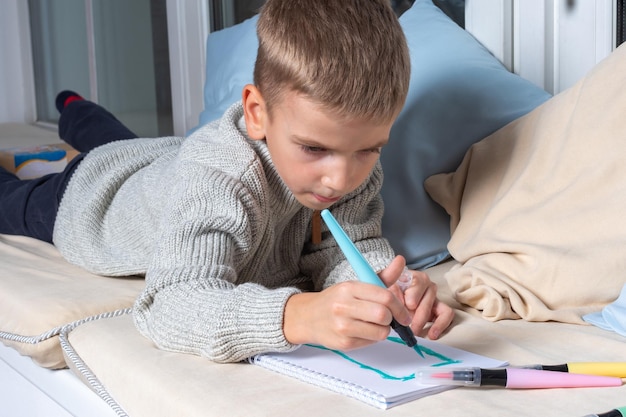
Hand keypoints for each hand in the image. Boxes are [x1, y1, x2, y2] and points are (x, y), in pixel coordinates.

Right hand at [283, 279, 410, 350]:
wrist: (309, 317)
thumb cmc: (336, 300)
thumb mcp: (357, 284)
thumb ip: (382, 277)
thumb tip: (401, 260)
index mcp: (349, 288)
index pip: (384, 296)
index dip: (399, 306)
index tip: (403, 312)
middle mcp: (344, 306)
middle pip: (383, 315)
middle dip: (391, 318)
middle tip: (388, 318)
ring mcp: (343, 326)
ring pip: (380, 332)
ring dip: (383, 329)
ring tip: (374, 324)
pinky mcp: (344, 343)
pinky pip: (371, 342)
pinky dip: (372, 337)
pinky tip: (363, 331)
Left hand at [379, 256, 454, 339]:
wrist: (385, 303)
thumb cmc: (384, 292)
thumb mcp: (381, 284)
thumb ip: (388, 276)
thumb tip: (401, 262)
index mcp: (414, 276)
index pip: (420, 281)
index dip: (414, 294)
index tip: (408, 304)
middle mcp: (426, 285)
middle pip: (429, 297)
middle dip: (418, 313)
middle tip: (408, 325)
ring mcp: (434, 297)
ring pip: (439, 306)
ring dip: (426, 320)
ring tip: (414, 331)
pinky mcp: (439, 309)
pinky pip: (447, 315)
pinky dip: (440, 325)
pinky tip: (431, 335)